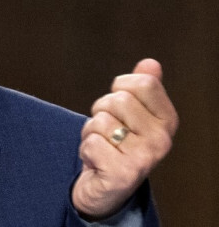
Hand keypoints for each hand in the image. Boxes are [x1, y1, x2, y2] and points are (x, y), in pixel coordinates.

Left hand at [72, 58, 178, 219]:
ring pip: (101, 121)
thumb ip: (142, 89)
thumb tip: (150, 63)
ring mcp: (144, 158)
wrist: (105, 189)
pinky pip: (91, 142)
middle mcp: (161, 140)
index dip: (120, 87)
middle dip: (102, 111)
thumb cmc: (116, 147)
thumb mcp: (131, 115)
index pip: (142, 82)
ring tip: (102, 146)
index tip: (119, 106)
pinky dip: (85, 149)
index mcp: (167, 121)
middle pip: (117, 100)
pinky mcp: (122, 174)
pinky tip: (96, 161)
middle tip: (108, 131)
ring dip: (91, 132)